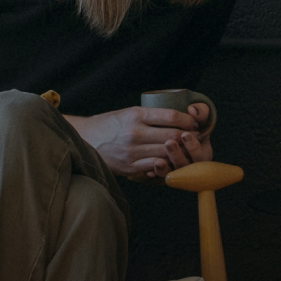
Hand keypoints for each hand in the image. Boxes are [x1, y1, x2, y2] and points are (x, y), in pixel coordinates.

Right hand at [64, 104, 213, 179]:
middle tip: (195, 137)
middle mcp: (135, 132)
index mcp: (136, 115)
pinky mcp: (130, 166)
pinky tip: (171, 161)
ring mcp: (132, 151)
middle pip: (172, 136)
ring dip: (180, 153)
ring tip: (186, 150)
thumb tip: (180, 116)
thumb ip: (150, 115)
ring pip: (166, 153)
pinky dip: (166, 165)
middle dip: (188, 137)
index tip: (194, 122)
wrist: (84, 139)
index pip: (171, 116)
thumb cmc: (110, 125)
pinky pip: (155, 167)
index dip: (188, 120)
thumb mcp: (128, 112)